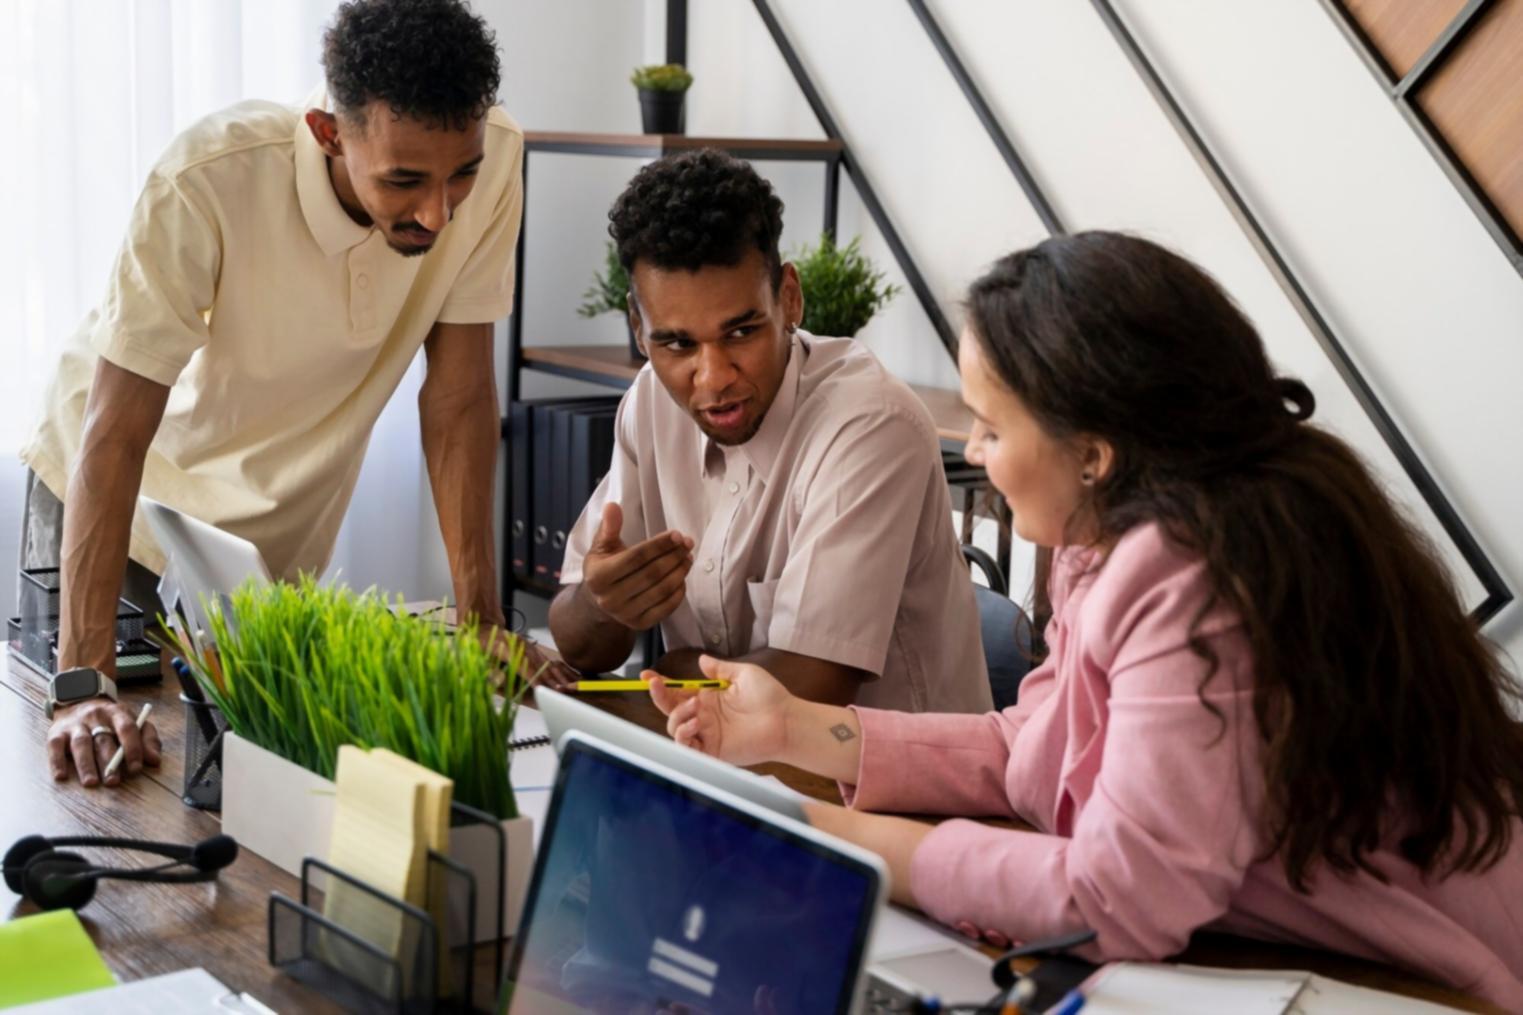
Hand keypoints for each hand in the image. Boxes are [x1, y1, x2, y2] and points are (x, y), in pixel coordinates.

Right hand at [46, 698, 161, 787]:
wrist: (79, 698)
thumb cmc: (112, 720)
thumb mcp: (133, 721)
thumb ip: (147, 739)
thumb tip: (155, 760)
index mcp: (117, 712)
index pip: (127, 728)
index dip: (132, 748)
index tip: (136, 768)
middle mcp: (95, 716)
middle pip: (103, 739)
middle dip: (109, 761)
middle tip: (113, 781)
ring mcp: (75, 724)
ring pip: (81, 744)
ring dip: (85, 764)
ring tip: (91, 782)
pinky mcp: (56, 733)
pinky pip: (55, 747)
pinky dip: (57, 762)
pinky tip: (61, 776)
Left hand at [481, 627, 578, 691]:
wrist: (483, 625)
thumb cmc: (477, 642)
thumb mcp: (476, 656)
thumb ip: (488, 670)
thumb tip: (499, 681)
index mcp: (507, 648)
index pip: (525, 667)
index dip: (534, 679)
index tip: (543, 690)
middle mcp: (520, 645)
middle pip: (538, 665)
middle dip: (550, 679)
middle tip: (560, 692)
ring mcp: (526, 644)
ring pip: (543, 661)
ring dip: (554, 674)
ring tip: (565, 686)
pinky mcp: (529, 646)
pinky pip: (543, 658)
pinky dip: (552, 668)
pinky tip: (560, 675)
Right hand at [581, 503, 693, 630]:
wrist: (600, 602)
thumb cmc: (604, 567)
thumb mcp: (602, 546)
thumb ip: (609, 527)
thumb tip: (612, 506)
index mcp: (599, 577)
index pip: (636, 558)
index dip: (659, 545)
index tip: (677, 534)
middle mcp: (610, 599)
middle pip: (651, 574)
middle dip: (674, 556)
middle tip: (689, 543)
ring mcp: (625, 615)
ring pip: (661, 590)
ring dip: (680, 572)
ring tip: (688, 557)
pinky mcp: (639, 625)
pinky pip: (666, 608)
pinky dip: (678, 592)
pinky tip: (683, 577)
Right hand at [647, 655, 792, 765]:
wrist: (786, 720)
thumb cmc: (770, 696)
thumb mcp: (743, 674)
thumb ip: (720, 669)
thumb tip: (701, 660)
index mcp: (709, 699)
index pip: (677, 692)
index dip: (660, 685)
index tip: (647, 676)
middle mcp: (704, 717)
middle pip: (670, 710)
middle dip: (659, 697)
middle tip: (659, 686)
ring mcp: (707, 734)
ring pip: (674, 728)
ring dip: (676, 717)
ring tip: (694, 709)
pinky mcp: (713, 751)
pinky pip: (688, 748)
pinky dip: (684, 737)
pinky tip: (694, 725)